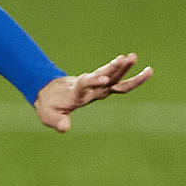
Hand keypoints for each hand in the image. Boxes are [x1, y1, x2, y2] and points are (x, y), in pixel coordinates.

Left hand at [34, 53, 151, 132]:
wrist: (47, 92)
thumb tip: (65, 128)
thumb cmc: (49, 106)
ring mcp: (94, 84)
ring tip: (133, 56)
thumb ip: (58, 121)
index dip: (93, 81)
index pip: (85, 85)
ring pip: (111, 75)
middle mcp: (88, 87)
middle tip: (127, 58)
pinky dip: (124, 71)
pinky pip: (114, 77)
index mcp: (76, 94)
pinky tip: (139, 65)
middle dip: (115, 69)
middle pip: (104, 77)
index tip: (103, 79)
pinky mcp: (99, 83)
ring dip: (122, 67)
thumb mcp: (49, 116)